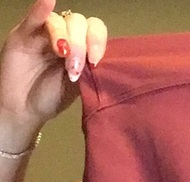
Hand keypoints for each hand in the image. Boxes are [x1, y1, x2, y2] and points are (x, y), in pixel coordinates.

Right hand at [0, 0, 106, 131]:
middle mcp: (66, 37)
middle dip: (81, 45)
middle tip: (75, 68)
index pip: (95, 30)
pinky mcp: (24, 34)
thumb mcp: (80, 88)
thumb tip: (109, 67)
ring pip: (59, 21)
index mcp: (83, 48)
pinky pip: (34, 17)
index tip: (96, 62)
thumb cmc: (53, 98)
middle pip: (79, 23)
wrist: (25, 108)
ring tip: (62, 57)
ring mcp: (44, 33)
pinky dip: (41, 9)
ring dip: (64, 37)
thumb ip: (92, 73)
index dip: (98, 41)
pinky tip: (48, 3)